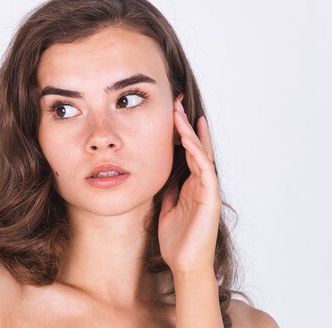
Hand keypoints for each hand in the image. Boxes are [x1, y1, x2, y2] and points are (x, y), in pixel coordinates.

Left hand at [158, 97, 221, 275]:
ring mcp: (207, 190)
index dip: (180, 133)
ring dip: (191, 133)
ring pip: (201, 154)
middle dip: (187, 125)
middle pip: (196, 147)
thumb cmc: (176, 239)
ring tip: (180, 114)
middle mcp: (201, 184)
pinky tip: (187, 140)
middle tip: (177, 103)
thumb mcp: (166, 206)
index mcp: (191, 185)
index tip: (171, 113)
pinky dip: (197, 154)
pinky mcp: (210, 198)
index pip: (188, 152)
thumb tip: (159, 171)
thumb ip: (167, 188)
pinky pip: (204, 171)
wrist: (185, 264)